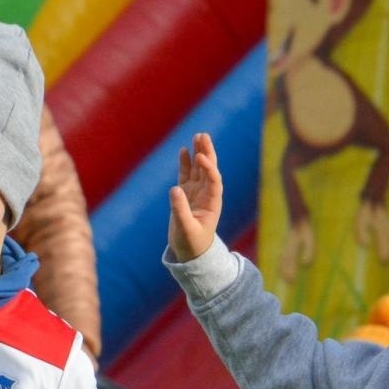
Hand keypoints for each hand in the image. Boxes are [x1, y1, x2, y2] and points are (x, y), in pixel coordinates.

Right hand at [168, 132, 222, 262]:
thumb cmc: (191, 244)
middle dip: (207, 153)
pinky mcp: (186, 195)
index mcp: (212, 203)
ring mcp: (196, 193)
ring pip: (198, 169)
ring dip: (198, 153)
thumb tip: (174, 189)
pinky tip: (184, 150)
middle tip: (203, 136)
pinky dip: (186, 163)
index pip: (214, 181)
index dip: (209, 168)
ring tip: (198, 136)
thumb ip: (180, 210)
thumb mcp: (185, 230)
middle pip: (209, 170)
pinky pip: (187, 175)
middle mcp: (206, 195)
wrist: (191, 253)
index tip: (200, 156)